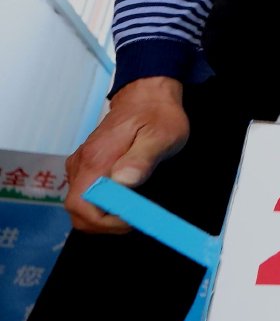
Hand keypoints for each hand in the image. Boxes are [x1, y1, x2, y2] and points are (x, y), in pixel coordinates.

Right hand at [65, 78, 189, 231]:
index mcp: (96, 159)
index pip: (81, 205)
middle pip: (77, 210)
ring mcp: (83, 165)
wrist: (148, 96)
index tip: (130, 218)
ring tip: (132, 211)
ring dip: (103, 217)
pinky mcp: (88, 165)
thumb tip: (123, 182)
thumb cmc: (156, 115)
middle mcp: (82, 164)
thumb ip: (142, 160)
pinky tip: (124, 200)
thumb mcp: (161, 136)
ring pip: (80, 205)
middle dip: (103, 224)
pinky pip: (87, 194)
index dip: (104, 221)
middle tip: (133, 219)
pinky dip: (102, 206)